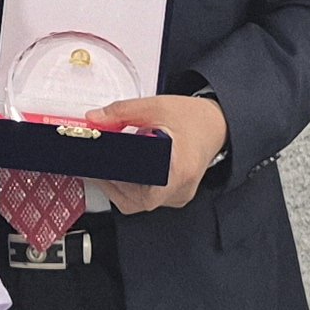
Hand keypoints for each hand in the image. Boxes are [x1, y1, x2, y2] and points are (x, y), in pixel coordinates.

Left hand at [89, 93, 226, 213]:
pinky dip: (128, 187)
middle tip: (94, 163)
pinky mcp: (173, 196)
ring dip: (117, 186)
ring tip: (104, 164)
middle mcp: (181, 188)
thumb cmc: (192, 119)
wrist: (215, 125)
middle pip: (136, 200)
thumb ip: (123, 112)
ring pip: (137, 202)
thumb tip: (94, 119)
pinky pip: (144, 199)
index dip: (117, 183)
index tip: (99, 168)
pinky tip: (119, 170)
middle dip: (111, 182)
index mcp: (181, 169)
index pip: (145, 193)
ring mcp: (178, 196)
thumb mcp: (156, 107)